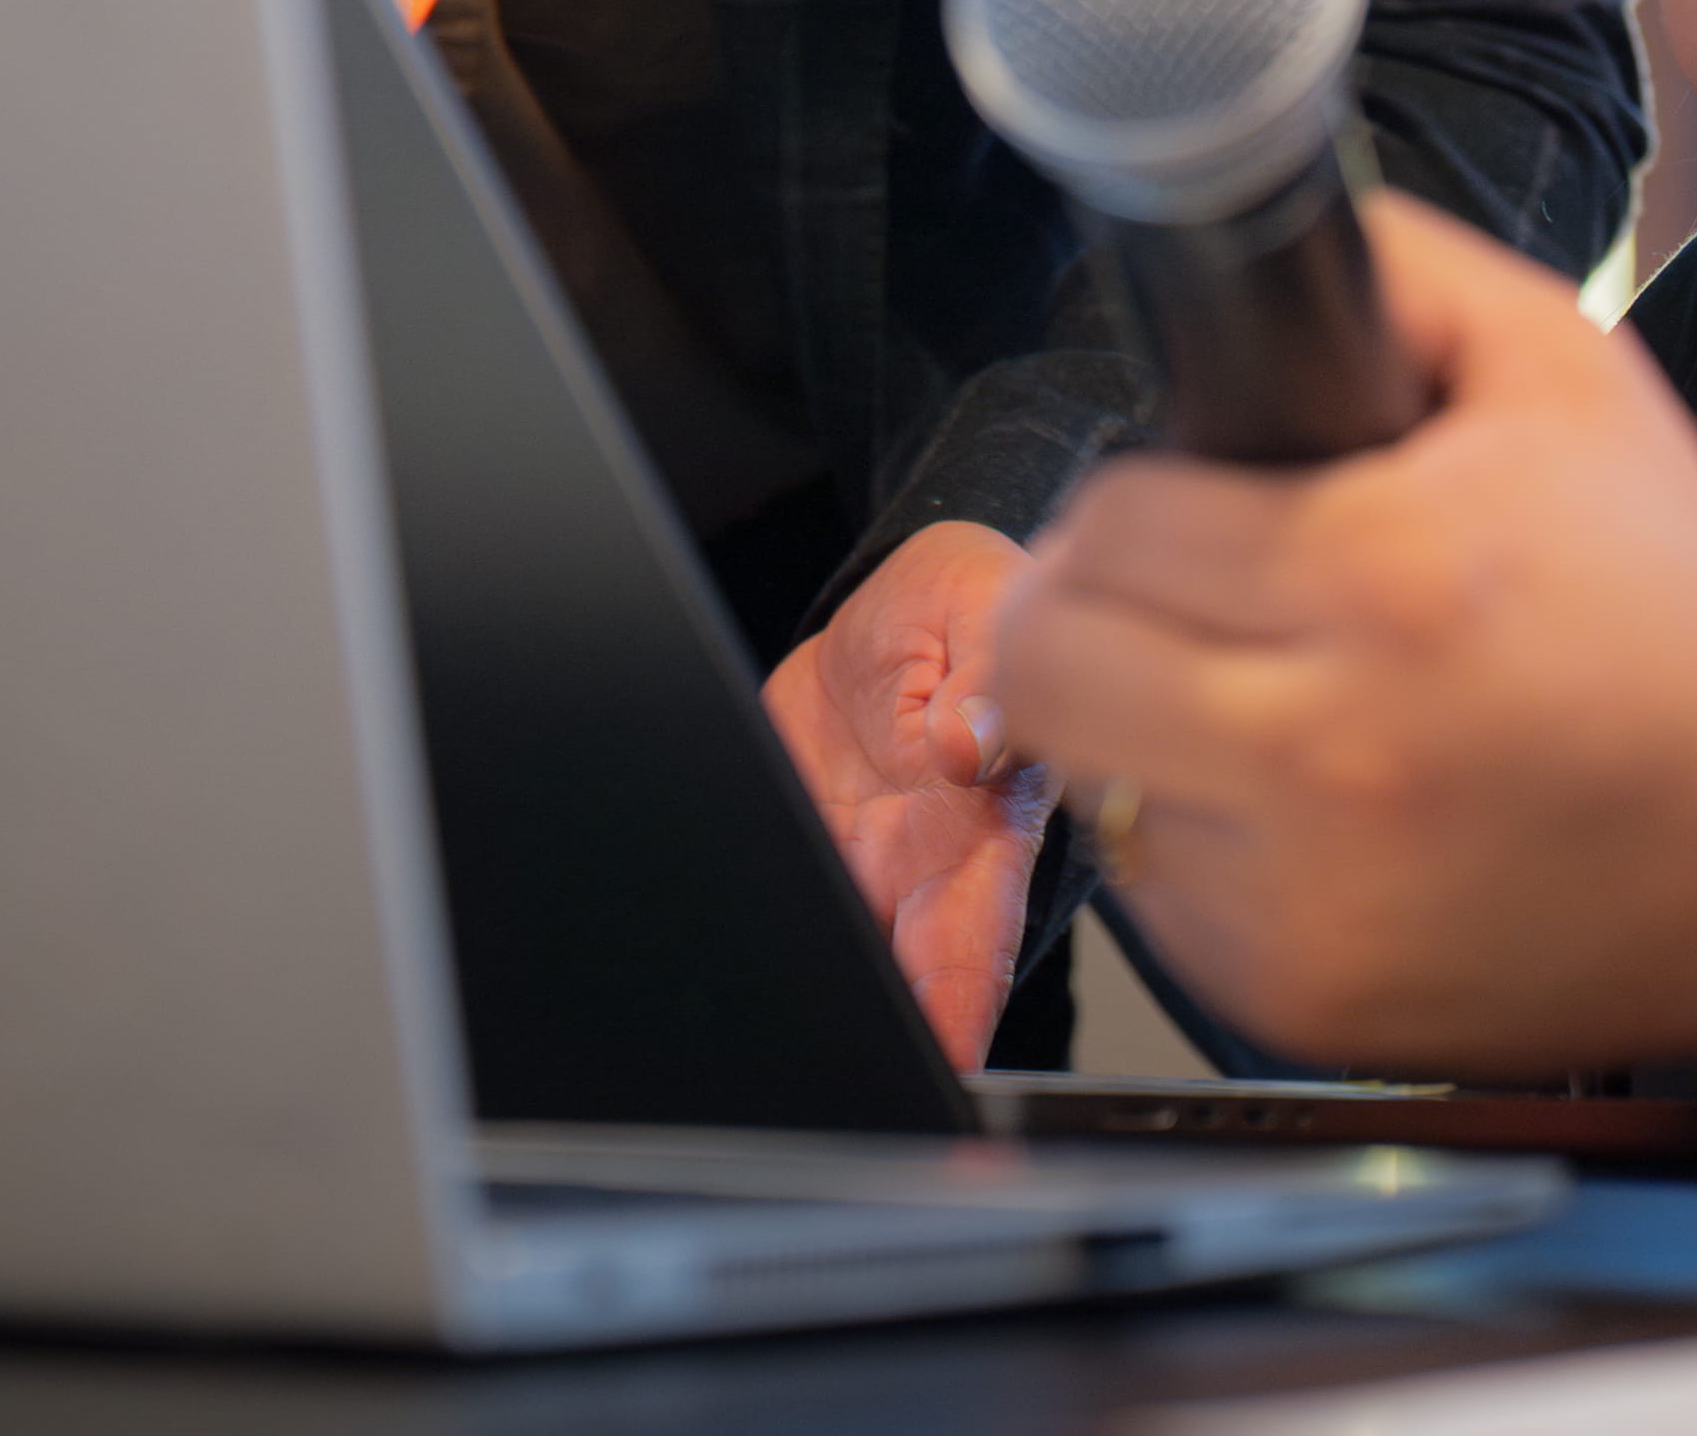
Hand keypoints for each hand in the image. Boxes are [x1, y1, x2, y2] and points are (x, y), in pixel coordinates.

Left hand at [762, 518, 1051, 1060]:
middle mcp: (921, 871)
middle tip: (822, 1090)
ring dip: (805, 1005)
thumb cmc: (970, 607)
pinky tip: (707, 972)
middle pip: (897, 991)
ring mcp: (856, 871)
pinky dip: (743, 943)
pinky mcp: (796, 851)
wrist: (904, 605)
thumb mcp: (988, 611)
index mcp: (983, 826)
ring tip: (748, 1057)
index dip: (954, 1017)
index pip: (973, 945)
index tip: (931, 1067)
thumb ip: (984, 679)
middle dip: (871, 1045)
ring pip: (832, 960)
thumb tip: (970, 743)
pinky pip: (767, 907)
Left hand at [990, 196, 1696, 1084]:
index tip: (1186, 503)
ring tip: (1245, 695)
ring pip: (1089, 782)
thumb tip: (1252, 232)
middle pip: (1052, 661)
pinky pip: (1159, 898)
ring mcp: (1311, 898)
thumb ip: (1400, 272)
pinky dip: (1201, 839)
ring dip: (1139, 727)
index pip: (1110, 527)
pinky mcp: (1306, 1002)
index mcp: (1386, 576)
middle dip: (1090, 606)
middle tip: (1166, 593)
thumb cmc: (1678, 601)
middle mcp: (1332, 750)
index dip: (1136, 495)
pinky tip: (1301, 802)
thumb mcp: (1564, 371)